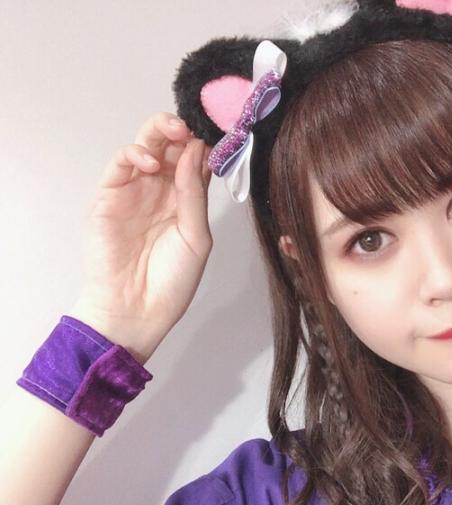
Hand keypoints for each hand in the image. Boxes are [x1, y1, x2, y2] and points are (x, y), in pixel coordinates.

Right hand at [69, 112, 213, 363]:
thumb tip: (197, 150)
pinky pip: (120, 163)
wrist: (137, 309)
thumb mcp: (196, 236)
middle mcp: (161, 191)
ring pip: (145, 146)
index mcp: (185, 200)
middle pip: (170, 147)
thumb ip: (196, 194)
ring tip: (176, 133)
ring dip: (160, 132)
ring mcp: (134, 191)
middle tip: (194, 125)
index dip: (205, 145)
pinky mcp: (108, 196)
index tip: (219, 133)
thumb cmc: (171, 280)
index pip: (195, 161)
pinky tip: (151, 162)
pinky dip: (135, 154)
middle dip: (182, 130)